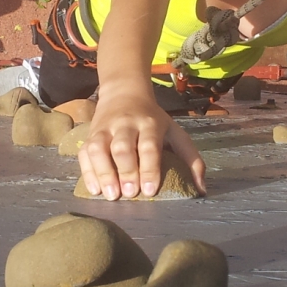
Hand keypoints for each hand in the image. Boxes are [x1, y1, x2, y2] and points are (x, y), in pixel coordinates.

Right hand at [79, 90, 206, 199]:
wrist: (124, 92)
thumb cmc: (153, 119)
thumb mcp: (175, 132)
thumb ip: (191, 159)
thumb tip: (202, 188)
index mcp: (150, 124)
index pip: (149, 146)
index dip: (149, 168)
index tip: (150, 191)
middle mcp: (125, 125)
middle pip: (123, 148)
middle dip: (126, 172)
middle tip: (129, 194)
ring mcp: (105, 129)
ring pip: (99, 149)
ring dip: (104, 173)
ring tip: (111, 195)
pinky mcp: (90, 135)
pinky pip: (84, 153)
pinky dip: (88, 172)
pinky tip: (95, 189)